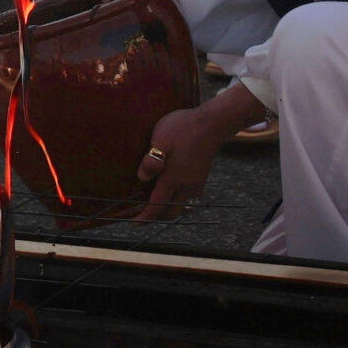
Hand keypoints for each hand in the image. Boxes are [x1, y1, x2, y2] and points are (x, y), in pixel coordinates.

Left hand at [134, 103, 227, 221]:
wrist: (213, 123)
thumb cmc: (183, 128)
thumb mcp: (161, 138)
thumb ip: (151, 160)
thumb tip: (142, 178)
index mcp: (174, 178)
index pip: (157, 205)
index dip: (145, 217)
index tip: (135, 223)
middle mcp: (186, 186)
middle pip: (171, 212)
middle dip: (156, 217)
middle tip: (142, 213)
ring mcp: (196, 183)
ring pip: (181, 206)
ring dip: (167, 209)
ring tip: (154, 202)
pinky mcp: (201, 178)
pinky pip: (188, 197)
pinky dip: (177, 200)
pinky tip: (170, 190)